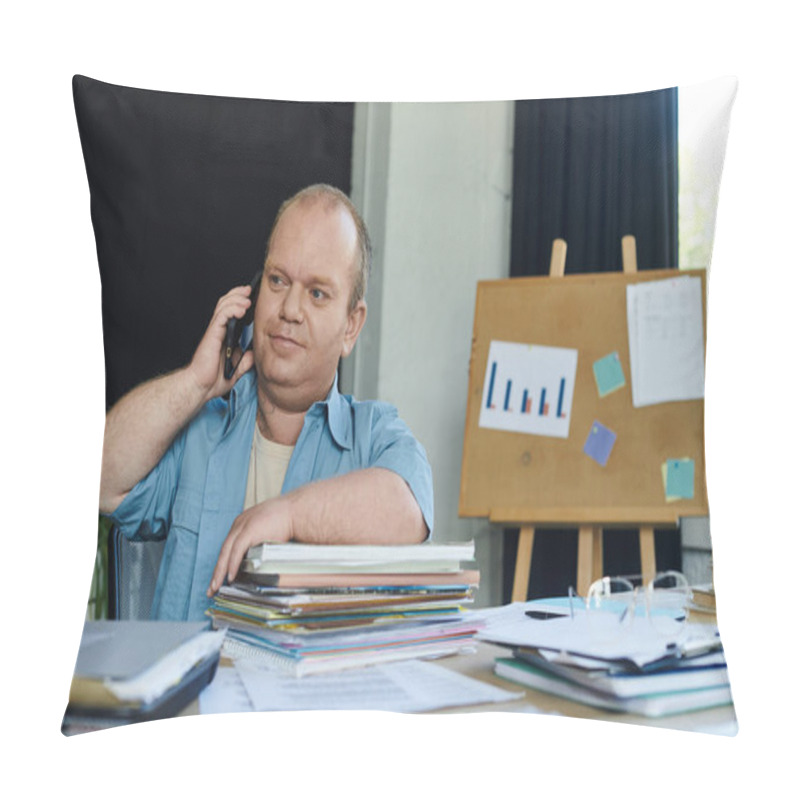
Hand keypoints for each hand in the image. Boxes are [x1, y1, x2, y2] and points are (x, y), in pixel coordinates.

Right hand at [187, 284, 255, 401]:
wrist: (200, 387)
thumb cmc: (212, 380)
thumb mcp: (235, 370)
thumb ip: (244, 361)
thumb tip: (253, 354)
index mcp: (222, 337)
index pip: (229, 313)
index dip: (238, 302)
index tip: (250, 297)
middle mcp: (217, 331)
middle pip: (225, 304)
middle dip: (237, 294)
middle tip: (249, 290)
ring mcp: (214, 332)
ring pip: (223, 306)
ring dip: (236, 299)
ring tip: (247, 297)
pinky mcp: (212, 335)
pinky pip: (221, 316)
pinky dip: (232, 309)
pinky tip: (241, 308)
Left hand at [207, 495, 293, 594]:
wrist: (296, 511)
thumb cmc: (287, 519)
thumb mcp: (268, 530)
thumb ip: (259, 542)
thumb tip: (257, 560)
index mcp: (243, 522)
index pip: (229, 546)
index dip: (224, 562)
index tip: (220, 576)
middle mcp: (239, 524)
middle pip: (223, 550)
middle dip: (217, 570)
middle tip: (211, 587)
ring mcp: (243, 526)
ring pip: (226, 552)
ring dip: (220, 571)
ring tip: (216, 586)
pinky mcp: (249, 531)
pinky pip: (236, 551)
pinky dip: (232, 564)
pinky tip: (230, 576)